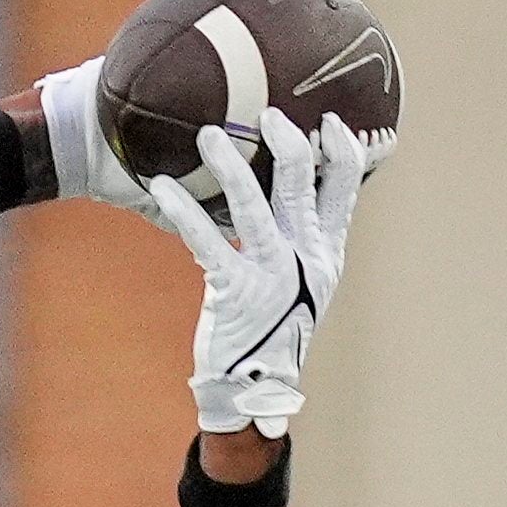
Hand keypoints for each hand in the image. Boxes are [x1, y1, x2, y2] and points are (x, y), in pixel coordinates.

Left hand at [135, 106, 373, 440]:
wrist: (253, 391)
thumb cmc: (271, 330)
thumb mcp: (302, 285)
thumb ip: (303, 239)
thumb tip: (296, 191)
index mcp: (327, 256)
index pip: (344, 192)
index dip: (344, 153)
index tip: (333, 122)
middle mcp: (305, 261)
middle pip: (300, 186)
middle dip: (288, 144)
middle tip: (268, 115)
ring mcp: (272, 276)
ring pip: (254, 206)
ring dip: (231, 165)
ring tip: (209, 134)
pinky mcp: (235, 291)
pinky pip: (207, 242)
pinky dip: (183, 211)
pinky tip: (162, 185)